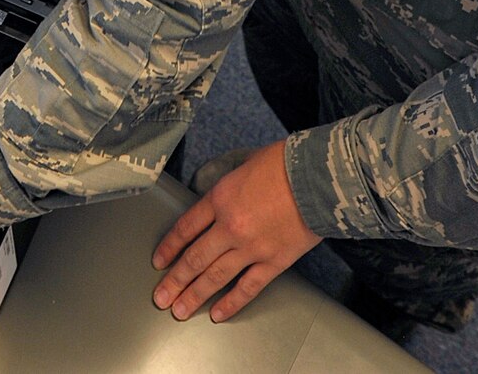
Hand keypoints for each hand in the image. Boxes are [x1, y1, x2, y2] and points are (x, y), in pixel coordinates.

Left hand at [151, 140, 319, 321]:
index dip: (169, 247)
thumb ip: (228, 187)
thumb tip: (218, 200)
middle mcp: (230, 226)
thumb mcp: (244, 165)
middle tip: (161, 298)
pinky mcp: (274, 261)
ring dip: (194, 296)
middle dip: (174, 281)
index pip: (185, 228)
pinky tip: (218, 314)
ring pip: (215, 277)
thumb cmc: (285, 164)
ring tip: (180, 311)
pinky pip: (248, 287)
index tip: (159, 261)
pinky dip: (231, 303)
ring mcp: (251, 247)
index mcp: (220, 199)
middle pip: (195, 258)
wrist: (318, 178)